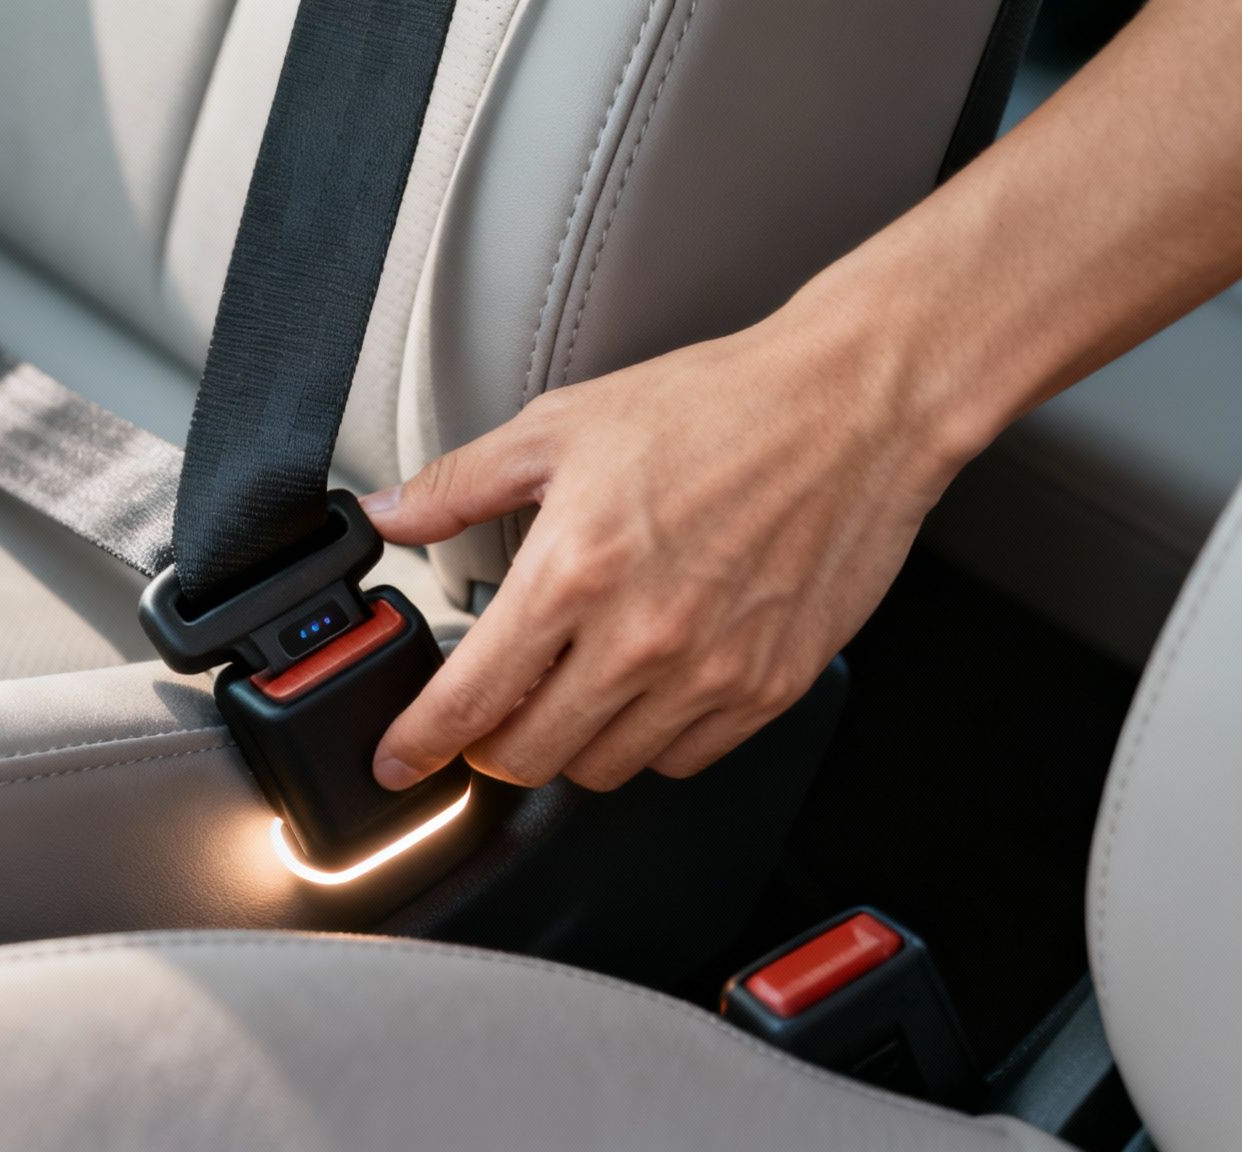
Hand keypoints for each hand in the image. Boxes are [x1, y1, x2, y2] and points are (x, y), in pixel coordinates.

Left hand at [365, 304, 973, 792]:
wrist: (854, 407)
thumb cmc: (717, 405)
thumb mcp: (561, 425)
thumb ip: (459, 482)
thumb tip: (387, 511)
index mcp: (573, 573)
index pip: (469, 700)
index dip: (418, 745)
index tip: (398, 761)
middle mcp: (639, 638)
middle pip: (528, 758)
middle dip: (489, 749)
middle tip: (487, 718)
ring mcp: (710, 672)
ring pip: (603, 768)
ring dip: (569, 745)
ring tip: (570, 690)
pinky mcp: (770, 687)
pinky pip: (684, 759)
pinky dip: (649, 742)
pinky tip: (644, 689)